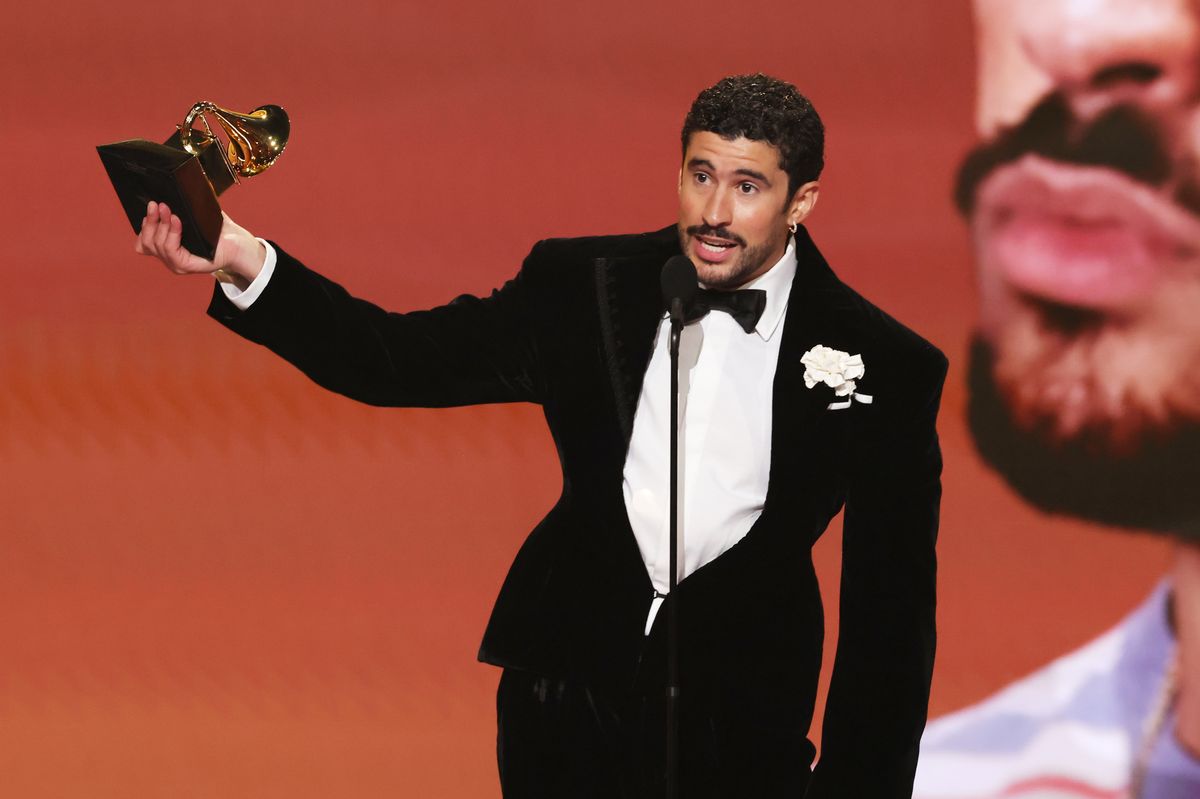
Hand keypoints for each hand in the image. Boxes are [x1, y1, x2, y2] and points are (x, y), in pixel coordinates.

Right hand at [134, 201, 264, 289]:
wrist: (238, 242)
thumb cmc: (217, 230)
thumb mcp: (195, 216)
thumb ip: (182, 206)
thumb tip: (174, 184)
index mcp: (168, 247)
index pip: (143, 242)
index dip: (144, 225)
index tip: (150, 206)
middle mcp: (169, 258)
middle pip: (146, 242)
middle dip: (150, 221)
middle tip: (156, 204)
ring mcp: (176, 264)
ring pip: (157, 245)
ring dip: (160, 224)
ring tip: (167, 209)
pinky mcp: (186, 266)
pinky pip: (171, 250)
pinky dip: (171, 233)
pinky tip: (176, 220)